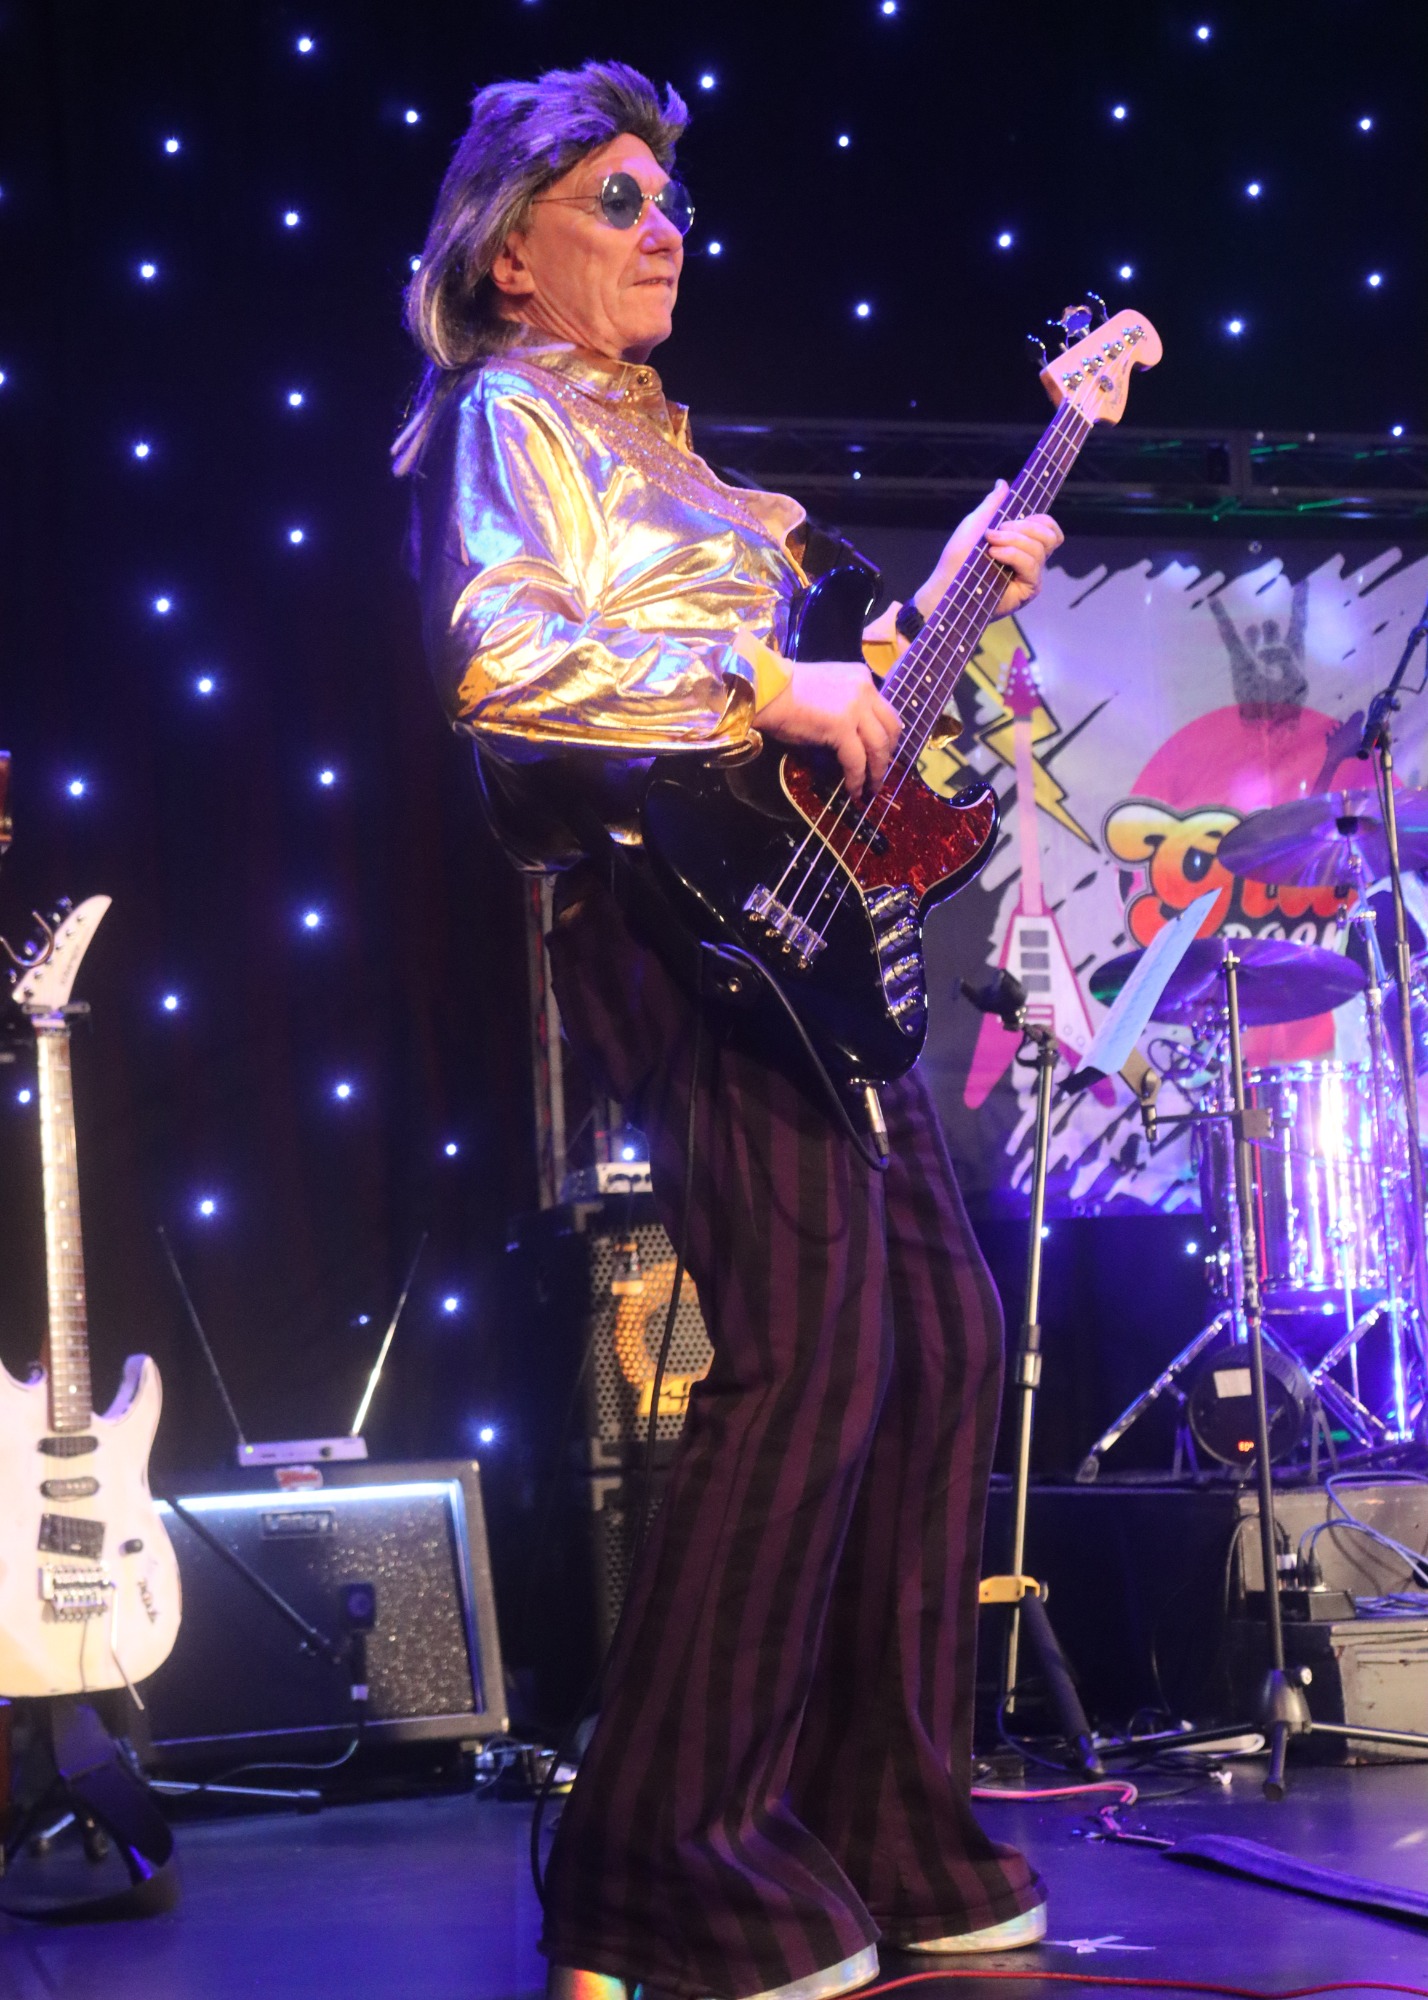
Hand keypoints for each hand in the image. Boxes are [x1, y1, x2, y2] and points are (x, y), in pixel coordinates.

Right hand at [755, 660, 901, 801]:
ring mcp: (855, 708)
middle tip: (880, 773)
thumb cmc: (786, 692)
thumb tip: (853, 737)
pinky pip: (857, 760)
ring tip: (871, 788)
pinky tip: (853, 790)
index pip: (885, 710)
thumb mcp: (828, 692)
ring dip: (877, 771)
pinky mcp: (842, 727)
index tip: (883, 753)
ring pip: (879, 746)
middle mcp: (865, 689)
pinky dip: (857, 779)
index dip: (887, 735)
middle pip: (891, 728)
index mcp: (862, 677)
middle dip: (888, 754)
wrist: (767, 689)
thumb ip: (846, 706)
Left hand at [919, 480, 1063, 618]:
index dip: (1039, 519)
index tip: (1011, 518)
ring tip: (990, 544)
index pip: (1048, 527)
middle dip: (1024, 527)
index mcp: (1023, 542)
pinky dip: (1013, 555)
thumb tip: (1003, 483)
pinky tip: (994, 554)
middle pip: (1049, 536)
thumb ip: (993, 503)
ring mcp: (1030, 575)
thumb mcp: (977, 522)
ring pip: (1040, 548)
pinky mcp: (1027, 590)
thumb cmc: (958, 556)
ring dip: (1013, 540)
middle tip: (996, 531)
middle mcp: (1030, 559)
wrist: (946, 582)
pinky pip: (1032, 565)